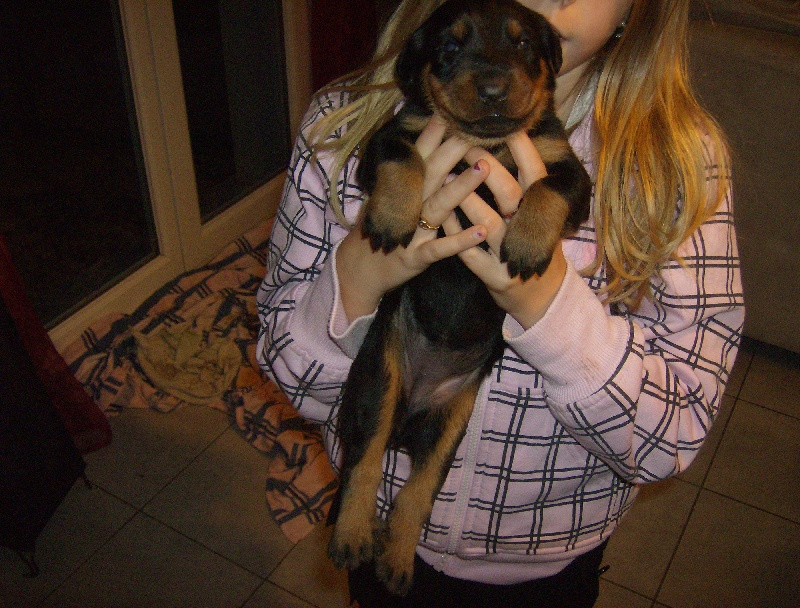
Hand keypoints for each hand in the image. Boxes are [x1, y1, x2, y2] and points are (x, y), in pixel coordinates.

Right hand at [336, 116, 489, 320]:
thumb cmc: (378, 229)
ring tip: (484, 169)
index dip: (435, 132)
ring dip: (461, 187)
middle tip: (475, 130)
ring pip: (438, 205)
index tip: (453, 110)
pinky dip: (460, 240)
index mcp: (401, 188)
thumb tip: (424, 146)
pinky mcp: (415, 257)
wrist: (357, 269)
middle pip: (432, 172)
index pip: (419, 154)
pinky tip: (481, 231)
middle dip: (454, 150)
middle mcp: (406, 205)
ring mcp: (410, 231)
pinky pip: (440, 248)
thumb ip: (405, 175)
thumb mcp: (386, 197)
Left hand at [445, 132, 566, 329]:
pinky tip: (442, 217)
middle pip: (512, 195)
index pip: (536, 175)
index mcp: (540, 211)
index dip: (523, 150)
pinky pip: (472, 255)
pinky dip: (456, 235)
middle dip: (490, 170)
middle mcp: (529, 231)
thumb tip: (510, 140)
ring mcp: (512, 257)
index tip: (506, 126)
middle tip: (469, 147)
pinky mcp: (496, 277)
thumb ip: (524, 186)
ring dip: (468, 200)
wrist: (539, 296)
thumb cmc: (529, 244)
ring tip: (447, 177)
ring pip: (490, 224)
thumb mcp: (535, 216)